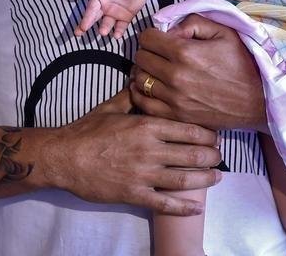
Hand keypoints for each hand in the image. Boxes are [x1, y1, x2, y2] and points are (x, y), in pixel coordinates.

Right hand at [43, 89, 222, 214]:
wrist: (64, 157)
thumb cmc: (86, 130)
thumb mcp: (111, 107)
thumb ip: (131, 95)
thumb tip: (141, 78)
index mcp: (146, 125)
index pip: (188, 128)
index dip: (207, 134)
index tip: (215, 135)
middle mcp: (149, 149)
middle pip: (192, 153)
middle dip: (212, 155)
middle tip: (221, 156)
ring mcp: (143, 173)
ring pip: (184, 178)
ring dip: (205, 178)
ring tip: (217, 177)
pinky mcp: (134, 194)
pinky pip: (165, 203)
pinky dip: (184, 207)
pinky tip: (197, 208)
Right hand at [75, 0, 155, 37]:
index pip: (91, 9)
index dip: (86, 17)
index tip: (82, 26)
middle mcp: (105, 7)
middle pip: (94, 18)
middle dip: (86, 26)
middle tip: (79, 34)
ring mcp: (115, 13)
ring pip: (107, 24)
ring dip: (104, 28)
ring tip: (103, 32)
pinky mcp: (126, 17)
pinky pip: (121, 26)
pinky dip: (118, 31)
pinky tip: (116, 35)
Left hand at [132, 16, 265, 131]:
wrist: (256, 101)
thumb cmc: (241, 63)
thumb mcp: (223, 32)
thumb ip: (193, 22)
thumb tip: (170, 30)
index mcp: (185, 52)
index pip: (147, 38)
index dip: (152, 34)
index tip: (160, 38)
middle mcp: (175, 76)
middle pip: (140, 58)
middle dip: (147, 51)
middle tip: (158, 54)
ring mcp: (173, 99)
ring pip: (139, 80)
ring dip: (144, 72)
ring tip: (155, 70)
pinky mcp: (175, 116)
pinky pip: (143, 103)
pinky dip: (141, 94)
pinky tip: (151, 88)